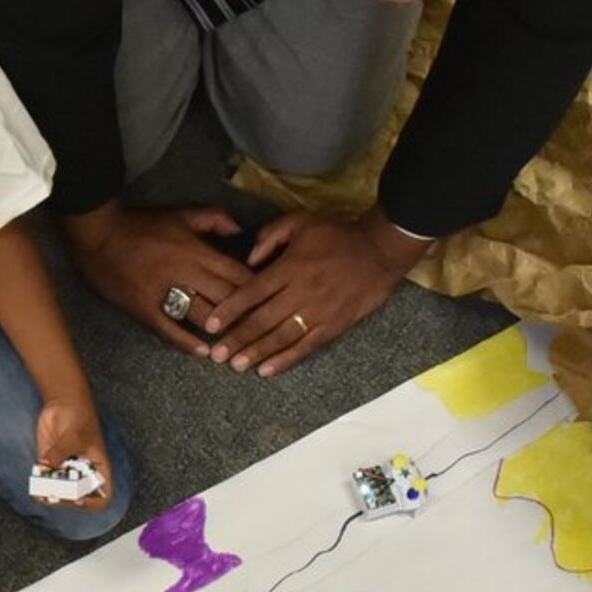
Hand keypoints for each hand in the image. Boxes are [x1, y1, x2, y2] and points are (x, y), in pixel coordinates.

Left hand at [31, 398, 112, 512]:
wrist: (63, 402)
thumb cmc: (80, 417)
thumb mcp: (74, 436)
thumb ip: (61, 452)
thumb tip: (47, 465)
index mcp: (99, 469)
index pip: (102, 496)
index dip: (92, 502)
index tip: (79, 498)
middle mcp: (83, 473)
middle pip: (77, 497)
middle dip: (65, 498)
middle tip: (55, 493)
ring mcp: (66, 469)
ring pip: (59, 491)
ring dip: (49, 493)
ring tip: (41, 490)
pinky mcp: (50, 463)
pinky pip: (45, 479)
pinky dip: (39, 483)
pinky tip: (36, 479)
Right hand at [59, 202, 253, 358]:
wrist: (98, 234)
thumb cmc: (141, 224)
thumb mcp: (181, 213)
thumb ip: (214, 219)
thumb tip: (243, 230)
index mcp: (197, 250)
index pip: (237, 274)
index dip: (258, 290)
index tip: (273, 303)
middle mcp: (185, 272)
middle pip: (226, 298)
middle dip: (247, 316)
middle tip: (265, 332)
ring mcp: (164, 292)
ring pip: (202, 315)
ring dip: (222, 333)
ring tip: (240, 347)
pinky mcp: (144, 307)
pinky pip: (169, 328)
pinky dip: (187, 341)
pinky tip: (203, 352)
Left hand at [197, 208, 421, 376]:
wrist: (380, 250)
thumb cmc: (338, 234)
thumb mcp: (301, 221)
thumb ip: (270, 236)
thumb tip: (248, 259)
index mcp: (289, 267)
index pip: (252, 292)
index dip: (230, 310)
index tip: (211, 325)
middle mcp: (300, 292)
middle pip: (262, 320)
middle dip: (237, 339)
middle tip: (216, 355)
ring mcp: (318, 312)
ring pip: (281, 337)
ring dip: (257, 353)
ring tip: (237, 366)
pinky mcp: (334, 325)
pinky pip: (306, 346)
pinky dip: (286, 360)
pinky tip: (268, 370)